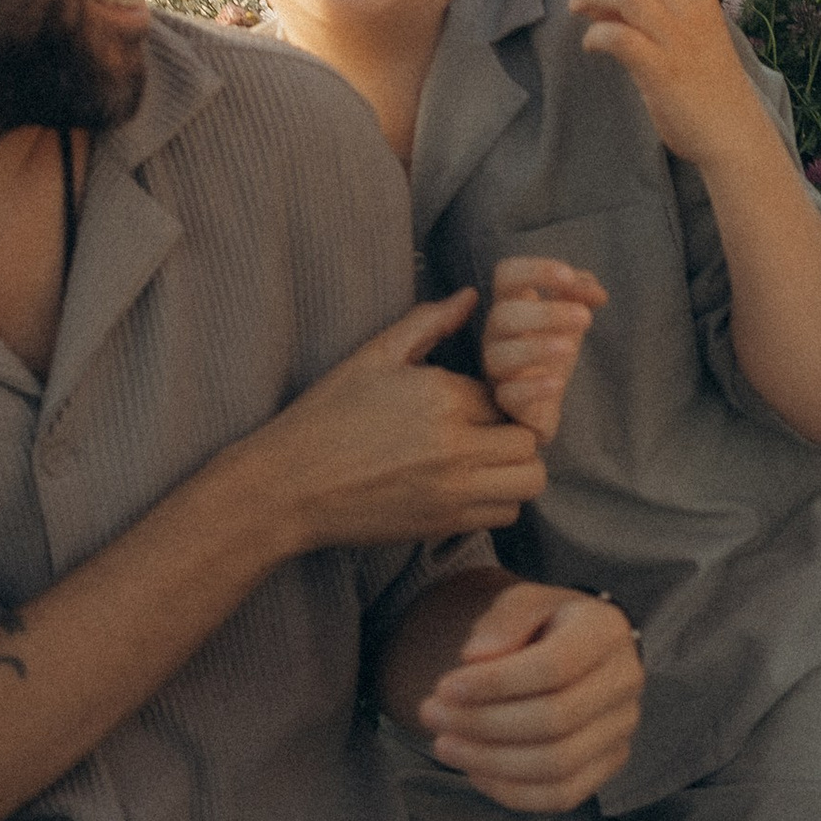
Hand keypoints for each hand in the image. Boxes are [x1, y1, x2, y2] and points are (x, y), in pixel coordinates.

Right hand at [264, 291, 546, 548]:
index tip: (473, 401)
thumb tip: (469, 296)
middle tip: (490, 429)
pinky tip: (470, 484)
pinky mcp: (446, 524)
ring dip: (517, 467)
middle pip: (531, 438)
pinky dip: (499, 500)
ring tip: (487, 457)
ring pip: (530, 480)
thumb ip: (428, 322)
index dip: (497, 394)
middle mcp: (456, 446)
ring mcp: (454, 490)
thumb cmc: (326, 417)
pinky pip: (506, 514)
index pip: (509, 392)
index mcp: (442, 396)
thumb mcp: (373, 356)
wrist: (289, 487)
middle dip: (517, 429)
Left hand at [417, 580, 642, 810]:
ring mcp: (621, 730)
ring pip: (556, 765)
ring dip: (489, 761)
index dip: (494, 684)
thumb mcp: (523, 602)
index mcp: (606, 633)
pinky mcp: (608, 765)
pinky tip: (475, 770)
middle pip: (553, 720)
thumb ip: (503, 621)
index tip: (444, 687)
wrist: (578, 651)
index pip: (553, 667)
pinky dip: (511, 791)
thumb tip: (476, 657)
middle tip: (432, 715)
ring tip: (444, 744)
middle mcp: (624, 683)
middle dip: (482, 723)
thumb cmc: (545, 625)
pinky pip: (561, 796)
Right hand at [481, 255, 606, 442]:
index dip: (535, 270)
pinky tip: (557, 383)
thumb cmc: (551, 350)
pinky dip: (533, 388)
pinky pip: (510, 394)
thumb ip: (581, 293)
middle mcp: (497, 334)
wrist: (544, 400)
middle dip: (546, 314)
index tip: (568, 277)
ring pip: (500, 355)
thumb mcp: (570, 316)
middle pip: (504, 315)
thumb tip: (596, 292)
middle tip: (586, 318)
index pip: (506, 274)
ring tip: (570, 348)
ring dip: (536, 348)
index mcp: (510, 304)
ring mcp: (497, 368)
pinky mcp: (506, 400)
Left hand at [565, 0, 766, 163]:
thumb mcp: (683, 34)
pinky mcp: (663, 71)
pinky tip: (591, 44)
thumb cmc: (703, 81)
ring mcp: (678, 39)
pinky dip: (597, 35)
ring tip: (575, 5)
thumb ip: (646, 11)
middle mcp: (691, 8)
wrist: (732, 131)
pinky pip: (620, 38)